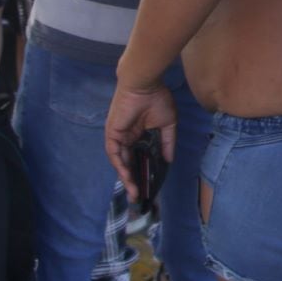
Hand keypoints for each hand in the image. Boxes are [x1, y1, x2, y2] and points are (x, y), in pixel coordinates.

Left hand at [102, 82, 175, 200]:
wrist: (145, 84)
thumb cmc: (157, 99)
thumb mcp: (168, 124)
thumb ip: (168, 143)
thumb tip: (169, 160)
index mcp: (140, 133)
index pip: (140, 156)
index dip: (143, 170)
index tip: (149, 185)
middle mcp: (128, 137)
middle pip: (129, 162)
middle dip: (133, 180)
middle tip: (138, 196)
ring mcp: (119, 136)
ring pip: (121, 161)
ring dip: (126, 177)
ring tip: (134, 192)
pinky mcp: (112, 133)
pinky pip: (114, 153)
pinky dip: (120, 166)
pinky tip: (127, 177)